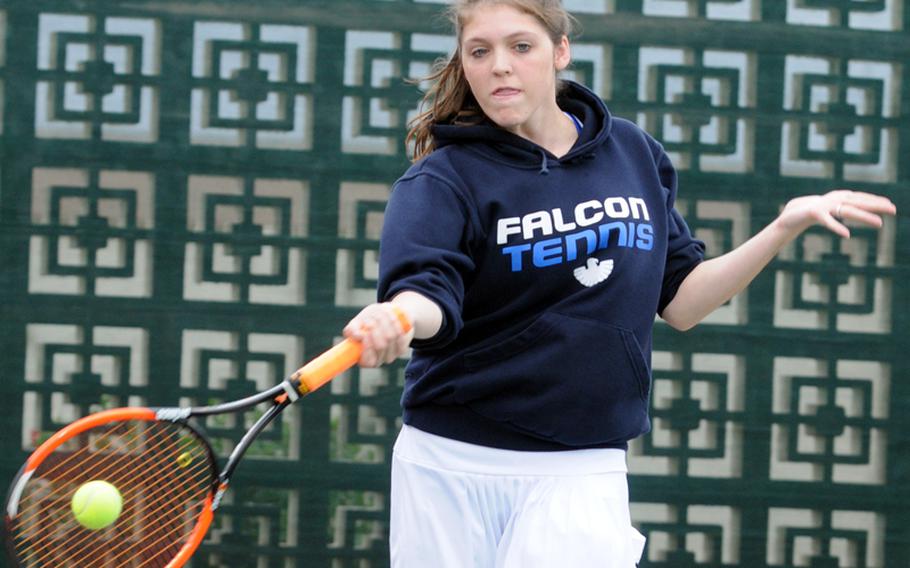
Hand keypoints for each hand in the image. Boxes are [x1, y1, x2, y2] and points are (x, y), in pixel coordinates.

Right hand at [343, 302, 414, 366]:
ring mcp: (390, 356)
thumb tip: (358, 336)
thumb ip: (352, 329)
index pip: (367, 361)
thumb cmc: (368, 321)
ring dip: (385, 322)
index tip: (364, 334)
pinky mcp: (401, 350)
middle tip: (372, 317)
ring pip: (390, 338)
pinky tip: (392, 317)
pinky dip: (395, 325)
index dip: (367, 346)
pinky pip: (400, 336)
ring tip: (381, 312)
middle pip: (380, 346)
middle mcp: (378, 361)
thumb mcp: (357, 323)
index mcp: (364, 360)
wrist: (388, 317)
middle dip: (375, 329)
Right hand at [776, 189, 896, 238]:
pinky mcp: (812, 213)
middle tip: (893, 210)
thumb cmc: (807, 215)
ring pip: (847, 211)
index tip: (890, 205)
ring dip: (865, 217)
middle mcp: (832, 200)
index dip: (875, 201)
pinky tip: (847, 235)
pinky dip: (836, 227)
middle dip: (876, 206)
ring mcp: (823, 206)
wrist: (786, 217)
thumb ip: (838, 210)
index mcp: (835, 198)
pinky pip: (827, 221)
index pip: (859, 198)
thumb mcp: (827, 212)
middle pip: (858, 203)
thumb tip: (850, 210)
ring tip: (880, 224)